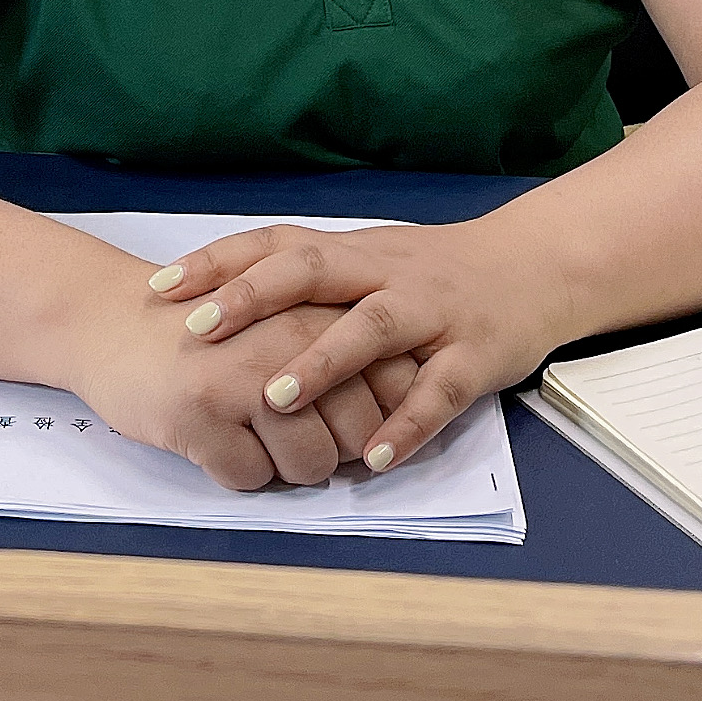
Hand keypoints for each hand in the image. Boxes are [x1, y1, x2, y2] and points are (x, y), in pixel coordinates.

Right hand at [69, 274, 417, 493]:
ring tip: (248, 431)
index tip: (343, 417)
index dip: (377, 417)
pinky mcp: (202, 412)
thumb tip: (396, 409)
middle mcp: (289, 337)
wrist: (109, 319)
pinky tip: (212, 435)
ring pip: (309, 466)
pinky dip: (235, 471)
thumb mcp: (280, 319)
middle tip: (285, 429)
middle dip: (329, 450)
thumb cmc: (204, 328)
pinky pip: (250, 478)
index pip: (395, 384)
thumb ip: (337, 348)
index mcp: (317, 309)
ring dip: (283, 467)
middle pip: (357, 436)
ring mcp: (244, 375)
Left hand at [147, 220, 567, 474]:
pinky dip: (406, 423)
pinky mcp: (474, 354)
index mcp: (357, 253)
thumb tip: (220, 307)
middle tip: (198, 330)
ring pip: (374, 327)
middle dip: (254, 298)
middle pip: (315, 272)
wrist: (538, 266)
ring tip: (276, 397)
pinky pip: (439, 391)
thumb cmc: (437, 272)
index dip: (220, 263)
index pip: (278, 245)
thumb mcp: (371, 262)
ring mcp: (433, 312)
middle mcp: (388, 273)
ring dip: (323, 361)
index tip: (162, 286)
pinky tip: (372, 455)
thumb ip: (310, 282)